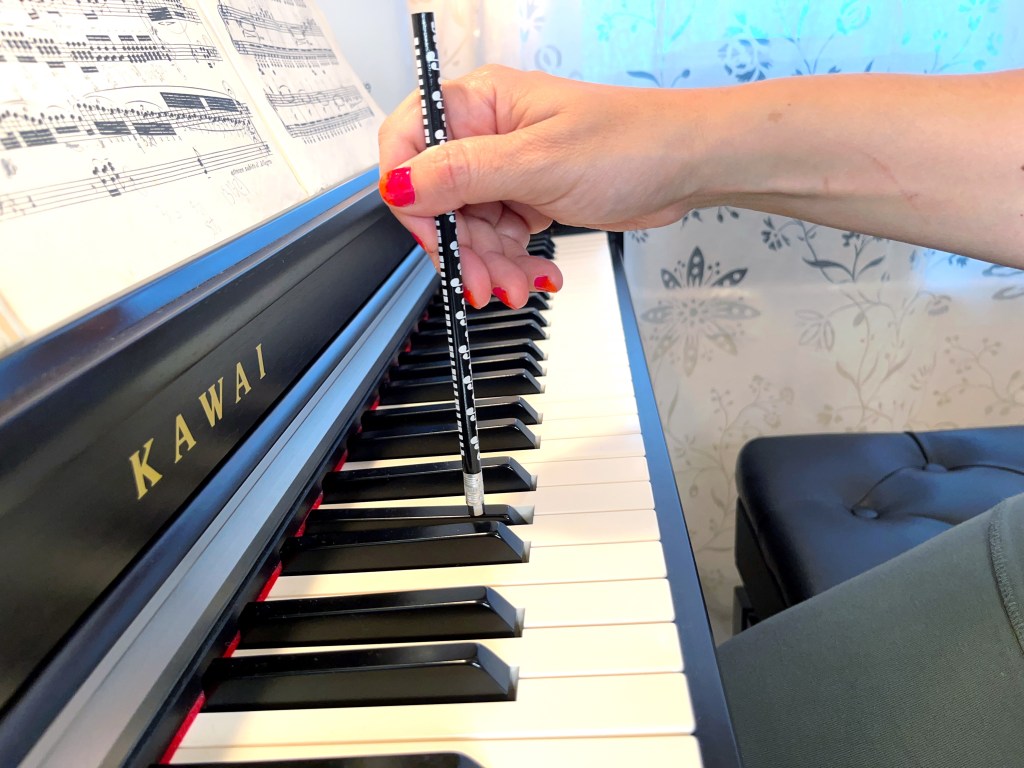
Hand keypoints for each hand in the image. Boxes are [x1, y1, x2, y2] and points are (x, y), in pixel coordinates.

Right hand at [377, 65, 704, 306]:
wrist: (689, 165)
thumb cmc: (633, 142)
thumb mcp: (539, 163)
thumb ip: (462, 174)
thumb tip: (398, 184)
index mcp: (480, 103)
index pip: (410, 143)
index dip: (410, 195)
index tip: (432, 237)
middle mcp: (487, 132)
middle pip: (439, 198)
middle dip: (462, 248)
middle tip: (483, 283)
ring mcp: (507, 166)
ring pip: (469, 226)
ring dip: (491, 264)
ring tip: (519, 286)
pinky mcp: (527, 194)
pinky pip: (499, 237)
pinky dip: (512, 262)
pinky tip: (536, 275)